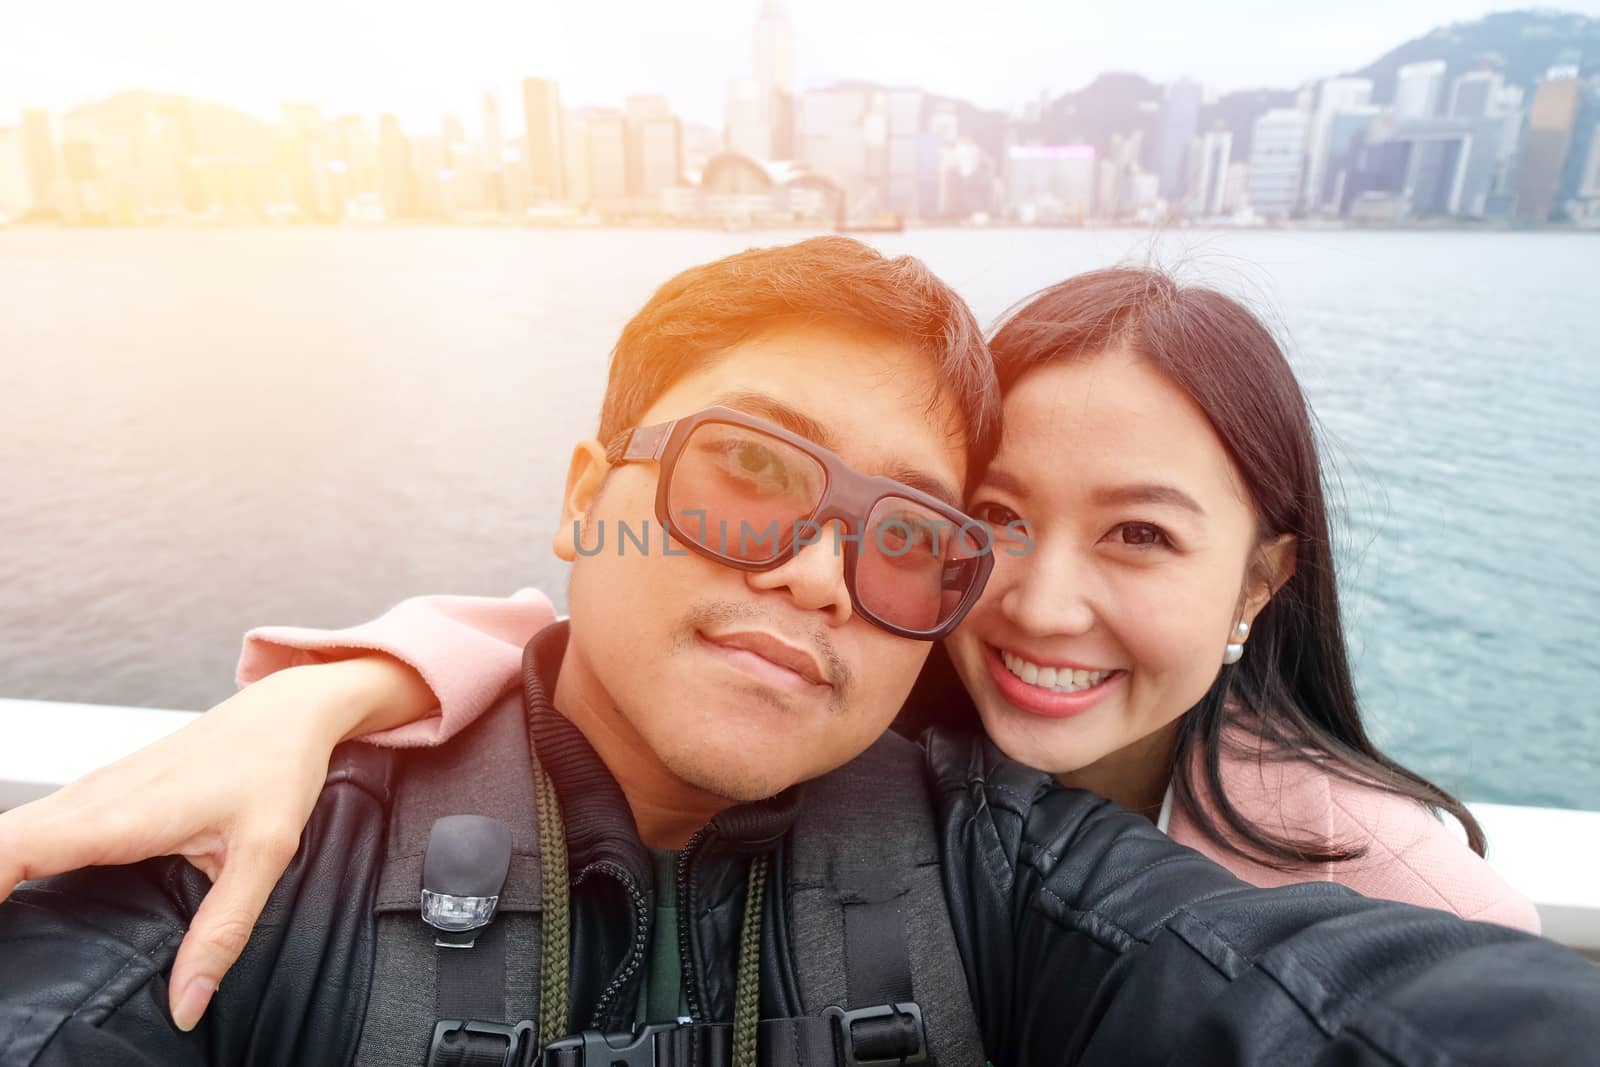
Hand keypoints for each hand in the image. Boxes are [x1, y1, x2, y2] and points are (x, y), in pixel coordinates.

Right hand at [0, 656, 430, 1030]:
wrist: (289, 710)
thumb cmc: (278, 768)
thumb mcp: (265, 856)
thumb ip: (222, 932)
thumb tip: (187, 1006)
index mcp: (123, 814)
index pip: (14, 849)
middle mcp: (97, 797)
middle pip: (3, 842)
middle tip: (3, 953)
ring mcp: (96, 789)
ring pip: (17, 832)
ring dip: (0, 874)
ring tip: (10, 929)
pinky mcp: (104, 790)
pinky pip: (40, 825)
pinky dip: (18, 858)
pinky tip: (24, 892)